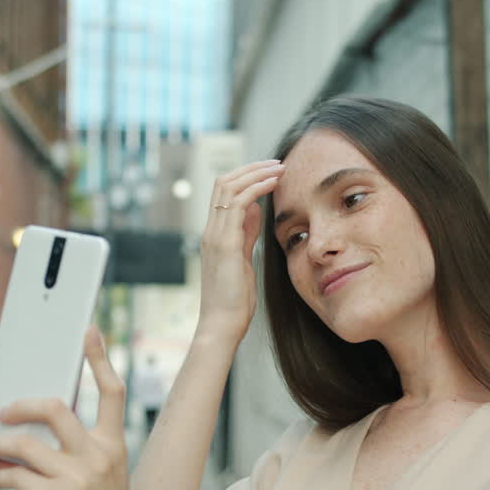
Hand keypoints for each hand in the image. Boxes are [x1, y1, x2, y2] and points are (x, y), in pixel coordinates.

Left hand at [0, 326, 148, 489]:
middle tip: (3, 412)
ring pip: (23, 443)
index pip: (112, 392)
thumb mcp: (104, 481)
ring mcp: (78, 480)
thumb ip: (77, 455)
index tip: (88, 330)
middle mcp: (98, 457)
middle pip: (54, 407)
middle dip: (20, 405)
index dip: (99, 357)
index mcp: (114, 447)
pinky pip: (14, 477)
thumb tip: (25, 437)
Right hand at [196, 159, 283, 341]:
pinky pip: (238, 203)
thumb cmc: (234, 301)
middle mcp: (211, 230)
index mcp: (214, 234)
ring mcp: (215, 235)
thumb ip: (246, 234)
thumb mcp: (243, 260)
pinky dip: (256, 188)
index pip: (224, 192)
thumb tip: (254, 210)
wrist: (222, 325)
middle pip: (224, 182)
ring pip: (229, 186)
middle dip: (251, 168)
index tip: (270, 172)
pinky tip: (274, 184)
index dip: (246, 177)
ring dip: (256, 173)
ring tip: (279, 168)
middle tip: (277, 163)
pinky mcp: (225, 243)